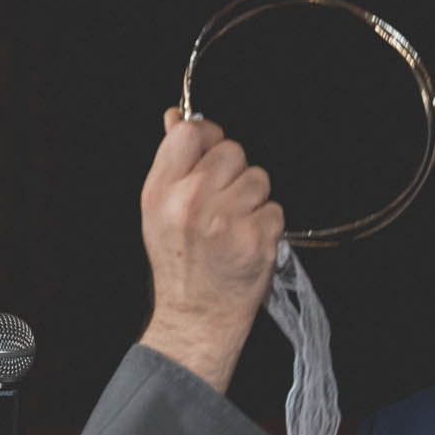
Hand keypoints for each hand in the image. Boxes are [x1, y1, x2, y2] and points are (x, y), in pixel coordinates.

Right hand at [139, 108, 282, 392]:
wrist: (196, 317)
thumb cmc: (180, 264)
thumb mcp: (159, 211)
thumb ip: (171, 162)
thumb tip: (177, 117)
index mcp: (161, 191)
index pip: (192, 133)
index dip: (209, 138)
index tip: (212, 156)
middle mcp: (192, 202)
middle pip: (232, 151)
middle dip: (233, 173)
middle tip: (221, 205)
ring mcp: (226, 220)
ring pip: (258, 178)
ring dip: (253, 199)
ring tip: (234, 225)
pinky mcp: (257, 238)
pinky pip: (275, 208)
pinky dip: (267, 224)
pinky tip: (247, 242)